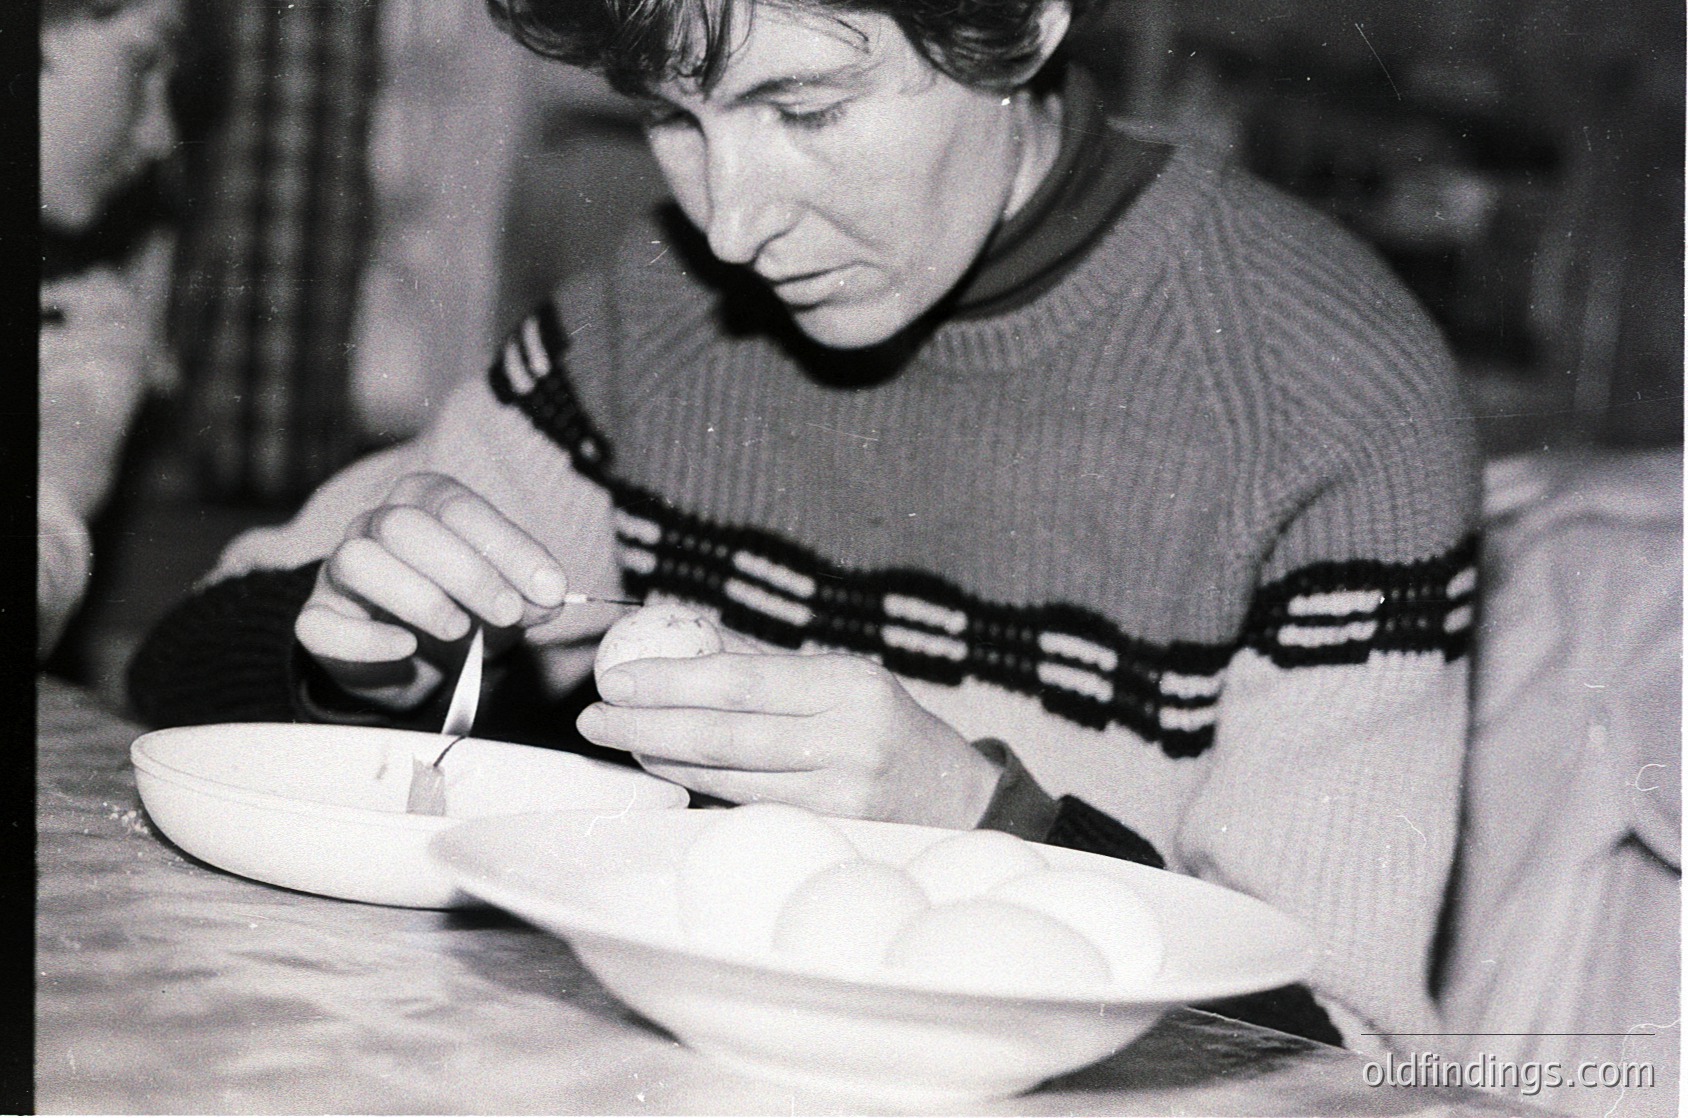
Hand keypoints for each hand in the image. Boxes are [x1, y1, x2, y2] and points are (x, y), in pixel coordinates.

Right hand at [295, 472, 569, 708]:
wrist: (415, 663)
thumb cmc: (466, 613)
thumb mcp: (507, 602)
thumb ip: (528, 596)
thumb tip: (551, 597)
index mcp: (425, 502)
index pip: (459, 507)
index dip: (508, 547)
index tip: (551, 588)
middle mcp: (376, 524)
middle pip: (405, 525)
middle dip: (466, 571)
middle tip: (508, 613)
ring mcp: (339, 569)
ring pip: (358, 560)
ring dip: (417, 596)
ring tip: (459, 630)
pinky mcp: (318, 619)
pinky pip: (323, 622)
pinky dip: (367, 638)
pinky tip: (406, 649)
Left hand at [576, 650, 1003, 827]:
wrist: (958, 799)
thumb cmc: (882, 726)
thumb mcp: (841, 679)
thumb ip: (763, 664)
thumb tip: (679, 636)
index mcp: (847, 683)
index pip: (741, 680)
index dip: (671, 681)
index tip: (617, 679)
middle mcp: (849, 737)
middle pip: (726, 735)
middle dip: (649, 726)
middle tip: (594, 719)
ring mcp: (843, 794)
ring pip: (730, 779)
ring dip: (667, 761)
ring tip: (625, 743)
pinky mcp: (834, 833)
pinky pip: (751, 809)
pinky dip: (704, 791)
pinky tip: (672, 775)